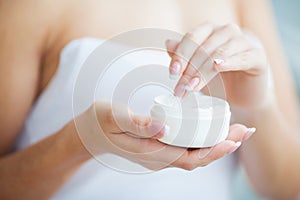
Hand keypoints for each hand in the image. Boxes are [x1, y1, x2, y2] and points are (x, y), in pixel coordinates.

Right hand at [75, 100, 255, 170]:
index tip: (235, 138)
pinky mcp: (158, 147)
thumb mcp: (113, 117)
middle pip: (198, 157)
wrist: (87, 133)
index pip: (189, 157)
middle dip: (223, 146)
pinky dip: (202, 140)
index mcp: (150, 152)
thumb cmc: (99, 122)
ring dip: (216, 143)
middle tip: (244, 130)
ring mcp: (158, 154)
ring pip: (193, 153)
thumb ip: (136, 123)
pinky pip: (185, 148)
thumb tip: (163, 126)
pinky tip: (210, 129)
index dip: (214, 150)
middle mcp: (158, 158)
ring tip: (234, 129)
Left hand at [166, 22, 269, 110]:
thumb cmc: (218, 79)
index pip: (192, 37)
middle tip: (181, 88)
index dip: (181, 55)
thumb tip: (168, 44)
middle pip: (203, 47)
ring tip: (193, 87)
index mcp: (210, 30)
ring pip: (219, 53)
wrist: (243, 94)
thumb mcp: (196, 68)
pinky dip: (229, 62)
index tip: (172, 72)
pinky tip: (218, 67)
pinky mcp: (257, 56)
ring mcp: (243, 42)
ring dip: (203, 71)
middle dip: (189, 70)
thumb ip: (183, 56)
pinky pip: (242, 57)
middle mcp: (227, 31)